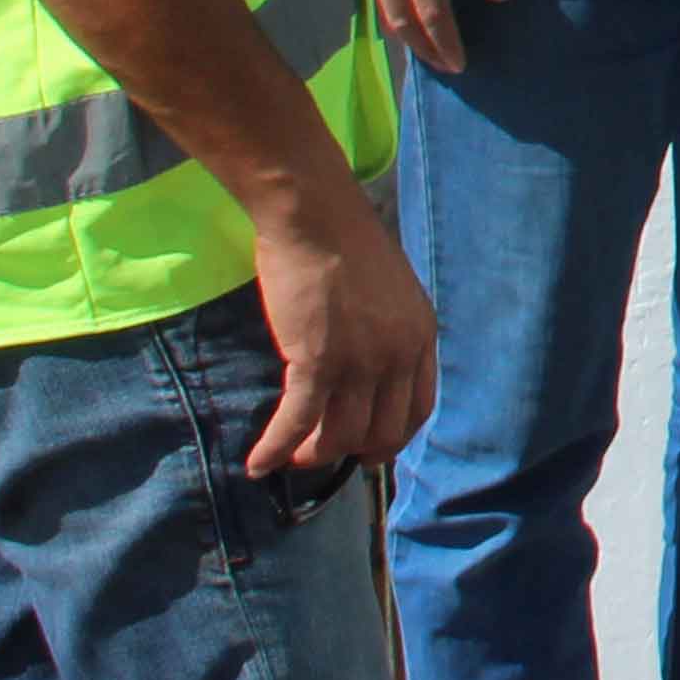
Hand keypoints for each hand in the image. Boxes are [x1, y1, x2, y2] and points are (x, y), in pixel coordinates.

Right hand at [247, 187, 438, 476]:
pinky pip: (297, 423)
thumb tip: (371, 371)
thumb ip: (390, 331)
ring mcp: (360, 361)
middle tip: (324, 454)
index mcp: (421, 336)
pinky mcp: (316, 361)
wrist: (316, 216)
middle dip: (352, 453)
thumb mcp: (391, 292)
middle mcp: (398, 355)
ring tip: (290, 457)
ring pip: (340, 436)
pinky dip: (276, 450)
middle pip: (383, 433)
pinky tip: (258, 464)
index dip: (391, 437)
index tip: (368, 446)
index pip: (418, 410)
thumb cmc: (345, 244)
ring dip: (312, 455)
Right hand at [350, 0, 507, 75]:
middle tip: (449, 68)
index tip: (462, 64)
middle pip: (402, 20)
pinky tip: (407, 23)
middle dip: (425, 49)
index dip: (447, 41)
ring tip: (430, 54)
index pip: (432, 9)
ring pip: (384, 10)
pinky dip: (391, 16)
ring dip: (406, 38)